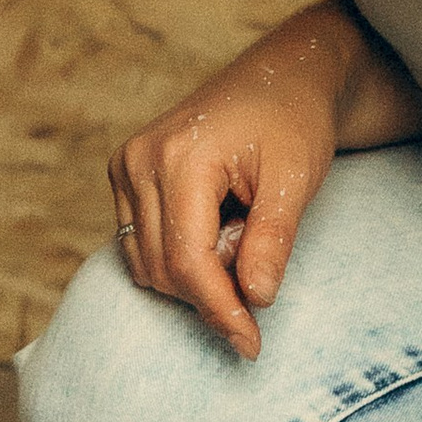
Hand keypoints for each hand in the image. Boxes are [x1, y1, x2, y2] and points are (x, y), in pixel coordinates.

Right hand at [109, 29, 344, 357]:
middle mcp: (139, 160)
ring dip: (195, 273)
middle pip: (161, 268)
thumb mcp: (296, 179)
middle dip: (212, 290)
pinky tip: (217, 229)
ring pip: (145, 262)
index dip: (219, 311)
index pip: (187, 262)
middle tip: (261, 261)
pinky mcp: (125, 173)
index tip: (251, 345)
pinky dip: (179, 256)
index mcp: (180, 156)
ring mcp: (125, 165)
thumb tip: (254, 299)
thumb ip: (272, 240)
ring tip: (240, 234)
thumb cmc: (294, 121)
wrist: (281, 76)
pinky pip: (140, 242)